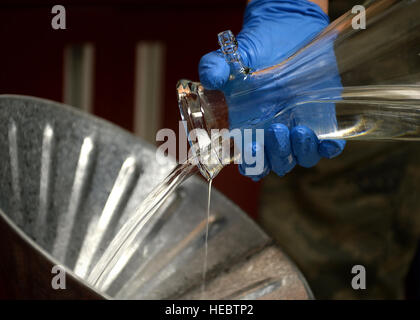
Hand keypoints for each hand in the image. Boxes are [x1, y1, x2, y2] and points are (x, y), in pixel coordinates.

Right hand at [198, 0, 344, 180]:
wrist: (288, 28)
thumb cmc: (258, 48)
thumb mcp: (233, 56)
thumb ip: (216, 66)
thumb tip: (210, 78)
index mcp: (249, 127)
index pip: (249, 161)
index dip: (251, 164)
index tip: (251, 151)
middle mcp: (274, 133)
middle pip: (277, 163)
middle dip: (276, 155)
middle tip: (275, 130)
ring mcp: (299, 127)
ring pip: (303, 158)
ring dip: (301, 151)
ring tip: (298, 130)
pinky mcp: (323, 118)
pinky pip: (330, 145)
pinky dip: (329, 147)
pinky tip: (326, 139)